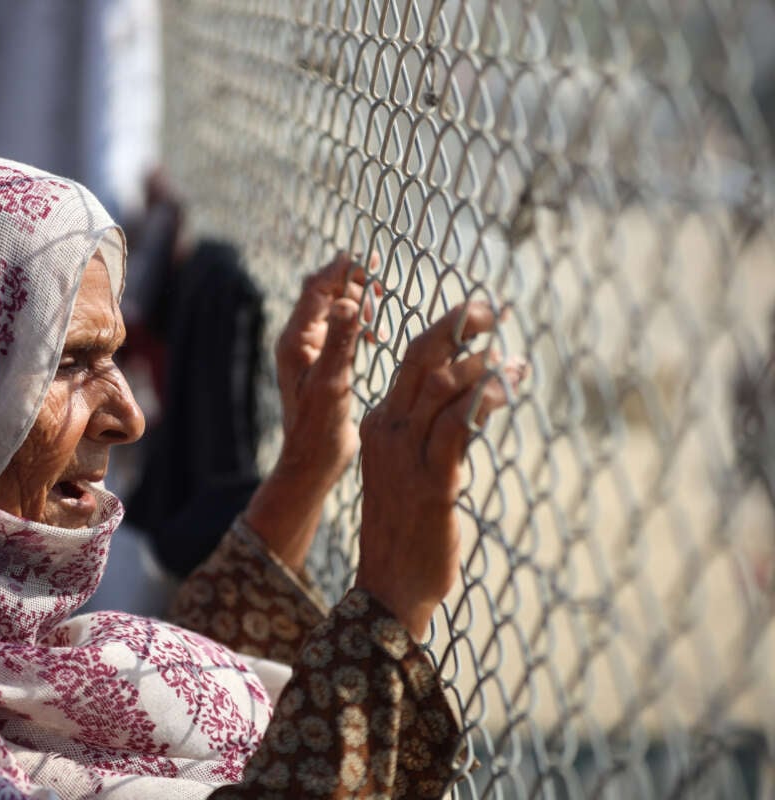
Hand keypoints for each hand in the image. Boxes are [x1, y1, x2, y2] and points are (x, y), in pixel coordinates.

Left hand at [274, 252, 375, 489]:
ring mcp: (310, 350)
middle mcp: (298, 340)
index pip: (315, 289)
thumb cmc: (318, 426)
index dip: (341, 270)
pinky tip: (376, 337)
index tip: (369, 261)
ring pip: (333, 309)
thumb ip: (341, 341)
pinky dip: (358, 323)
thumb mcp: (332, 382)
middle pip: (323, 292)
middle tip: (380, 287)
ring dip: (357, 303)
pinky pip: (340, 328)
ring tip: (378, 313)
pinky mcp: (323, 362)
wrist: (312, 459)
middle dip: (351, 283)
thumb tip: (349, 302)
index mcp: (294, 340)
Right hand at [355, 302, 526, 639]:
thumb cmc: (407, 527)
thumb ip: (435, 432)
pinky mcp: (433, 483)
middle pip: (419, 359)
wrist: (391, 584)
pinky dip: (483, 399)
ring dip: (480, 364)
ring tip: (513, 360)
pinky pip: (458, 427)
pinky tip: (506, 386)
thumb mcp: (412, 468)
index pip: (411, 362)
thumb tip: (471, 402)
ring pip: (440, 387)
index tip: (480, 315)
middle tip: (494, 308)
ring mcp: (406, 456)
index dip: (448, 331)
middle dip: (458, 325)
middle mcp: (387, 431)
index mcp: (379, 424)